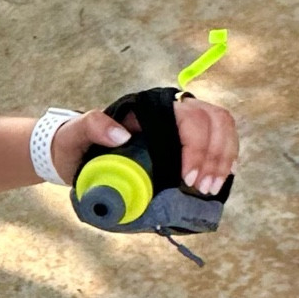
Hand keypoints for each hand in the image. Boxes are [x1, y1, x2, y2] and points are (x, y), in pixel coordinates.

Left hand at [49, 97, 238, 195]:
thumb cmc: (76, 141)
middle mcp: (172, 112)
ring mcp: (182, 127)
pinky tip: (220, 179)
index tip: (188, 178)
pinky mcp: (185, 144)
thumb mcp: (77, 132)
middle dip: (216, 155)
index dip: (197, 148)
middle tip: (204, 188)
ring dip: (224, 159)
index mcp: (151, 108)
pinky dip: (224, 160)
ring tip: (211, 189)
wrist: (74, 154)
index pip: (191, 119)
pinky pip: (217, 143)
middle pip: (215, 121)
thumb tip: (121, 135)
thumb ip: (93, 126)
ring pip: (222, 129)